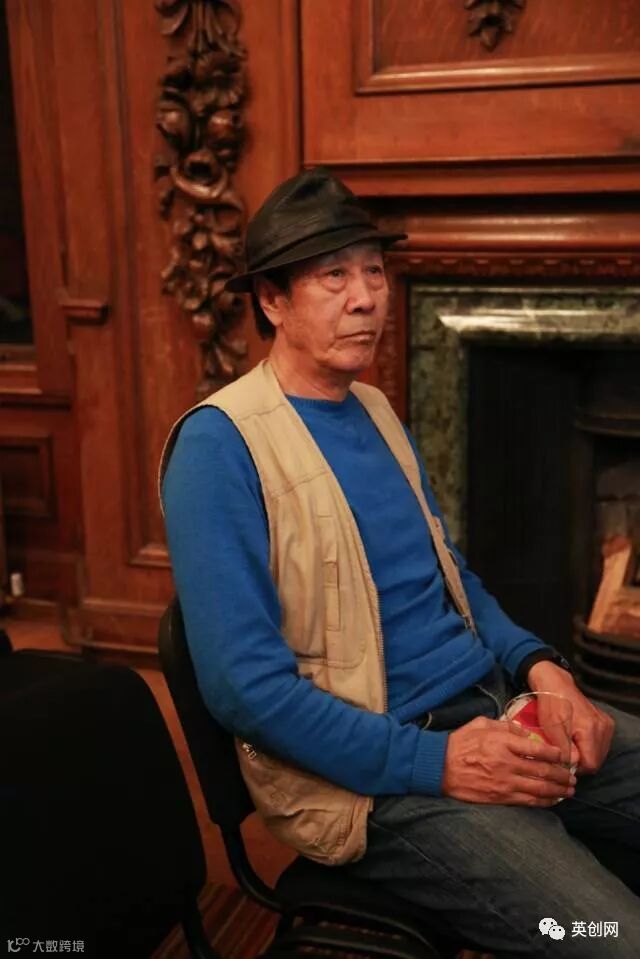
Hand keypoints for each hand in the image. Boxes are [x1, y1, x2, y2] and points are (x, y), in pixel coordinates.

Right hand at [442, 716, 575, 805]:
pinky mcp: (500, 797)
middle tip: (573, 776)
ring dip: (558, 790)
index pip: (537, 749)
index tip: (563, 755)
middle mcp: (507, 764)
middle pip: (543, 771)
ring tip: (570, 790)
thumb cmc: (460, 742)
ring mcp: (504, 783)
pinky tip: (554, 800)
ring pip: (539, 788)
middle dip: (562, 775)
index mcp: (502, 743)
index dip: (555, 754)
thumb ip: (506, 726)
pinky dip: (544, 801)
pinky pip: (528, 801)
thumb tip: (526, 733)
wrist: (439, 766)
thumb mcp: (481, 723)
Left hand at [527, 661, 614, 775]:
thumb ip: (563, 749)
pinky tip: (578, 739)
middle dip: (581, 761)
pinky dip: (590, 746)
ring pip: (599, 754)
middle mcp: (603, 728)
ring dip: (585, 754)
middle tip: (565, 752)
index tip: (563, 760)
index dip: (576, 767)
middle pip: (596, 760)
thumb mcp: (551, 728)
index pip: (591, 764)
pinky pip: (601, 744)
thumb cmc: (550, 705)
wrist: (556, 685)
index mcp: (590, 729)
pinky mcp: (606, 722)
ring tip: (570, 744)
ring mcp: (606, 725)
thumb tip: (572, 766)